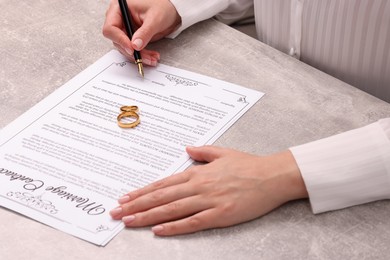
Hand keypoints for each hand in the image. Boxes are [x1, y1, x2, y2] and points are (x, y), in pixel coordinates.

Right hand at [102, 0, 180, 65]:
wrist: (171, 11)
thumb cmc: (162, 7)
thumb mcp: (154, 19)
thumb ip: (144, 32)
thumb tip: (135, 46)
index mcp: (119, 8)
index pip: (111, 28)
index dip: (120, 40)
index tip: (131, 49)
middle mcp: (119, 19)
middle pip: (117, 41)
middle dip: (132, 51)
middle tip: (145, 58)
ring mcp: (125, 29)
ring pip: (126, 48)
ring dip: (139, 55)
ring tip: (152, 58)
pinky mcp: (131, 37)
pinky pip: (133, 49)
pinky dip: (142, 55)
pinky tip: (151, 56)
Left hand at [110, 146, 307, 235]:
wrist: (272, 176)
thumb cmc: (249, 164)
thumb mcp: (223, 153)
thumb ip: (202, 152)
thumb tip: (186, 149)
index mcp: (198, 173)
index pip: (164, 183)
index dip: (142, 191)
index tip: (126, 196)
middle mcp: (199, 186)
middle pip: (162, 197)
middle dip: (137, 205)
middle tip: (118, 212)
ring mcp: (209, 201)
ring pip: (172, 210)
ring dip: (148, 216)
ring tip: (129, 221)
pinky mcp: (221, 215)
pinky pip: (193, 222)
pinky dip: (174, 227)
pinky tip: (159, 230)